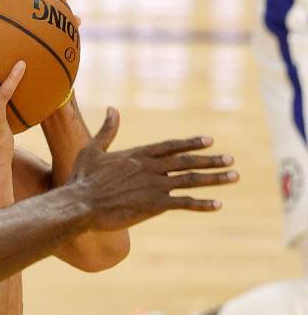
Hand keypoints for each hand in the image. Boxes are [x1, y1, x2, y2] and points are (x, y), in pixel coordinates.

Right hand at [68, 108, 237, 230]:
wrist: (80, 204)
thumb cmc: (83, 178)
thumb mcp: (93, 149)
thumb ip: (107, 130)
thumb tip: (112, 108)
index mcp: (138, 154)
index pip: (170, 146)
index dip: (190, 143)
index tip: (209, 141)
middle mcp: (150, 168)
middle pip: (186, 162)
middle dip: (210, 160)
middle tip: (231, 159)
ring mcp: (154, 186)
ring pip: (191, 180)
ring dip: (214, 179)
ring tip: (233, 176)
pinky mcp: (154, 205)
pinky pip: (184, 203)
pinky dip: (202, 204)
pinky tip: (218, 205)